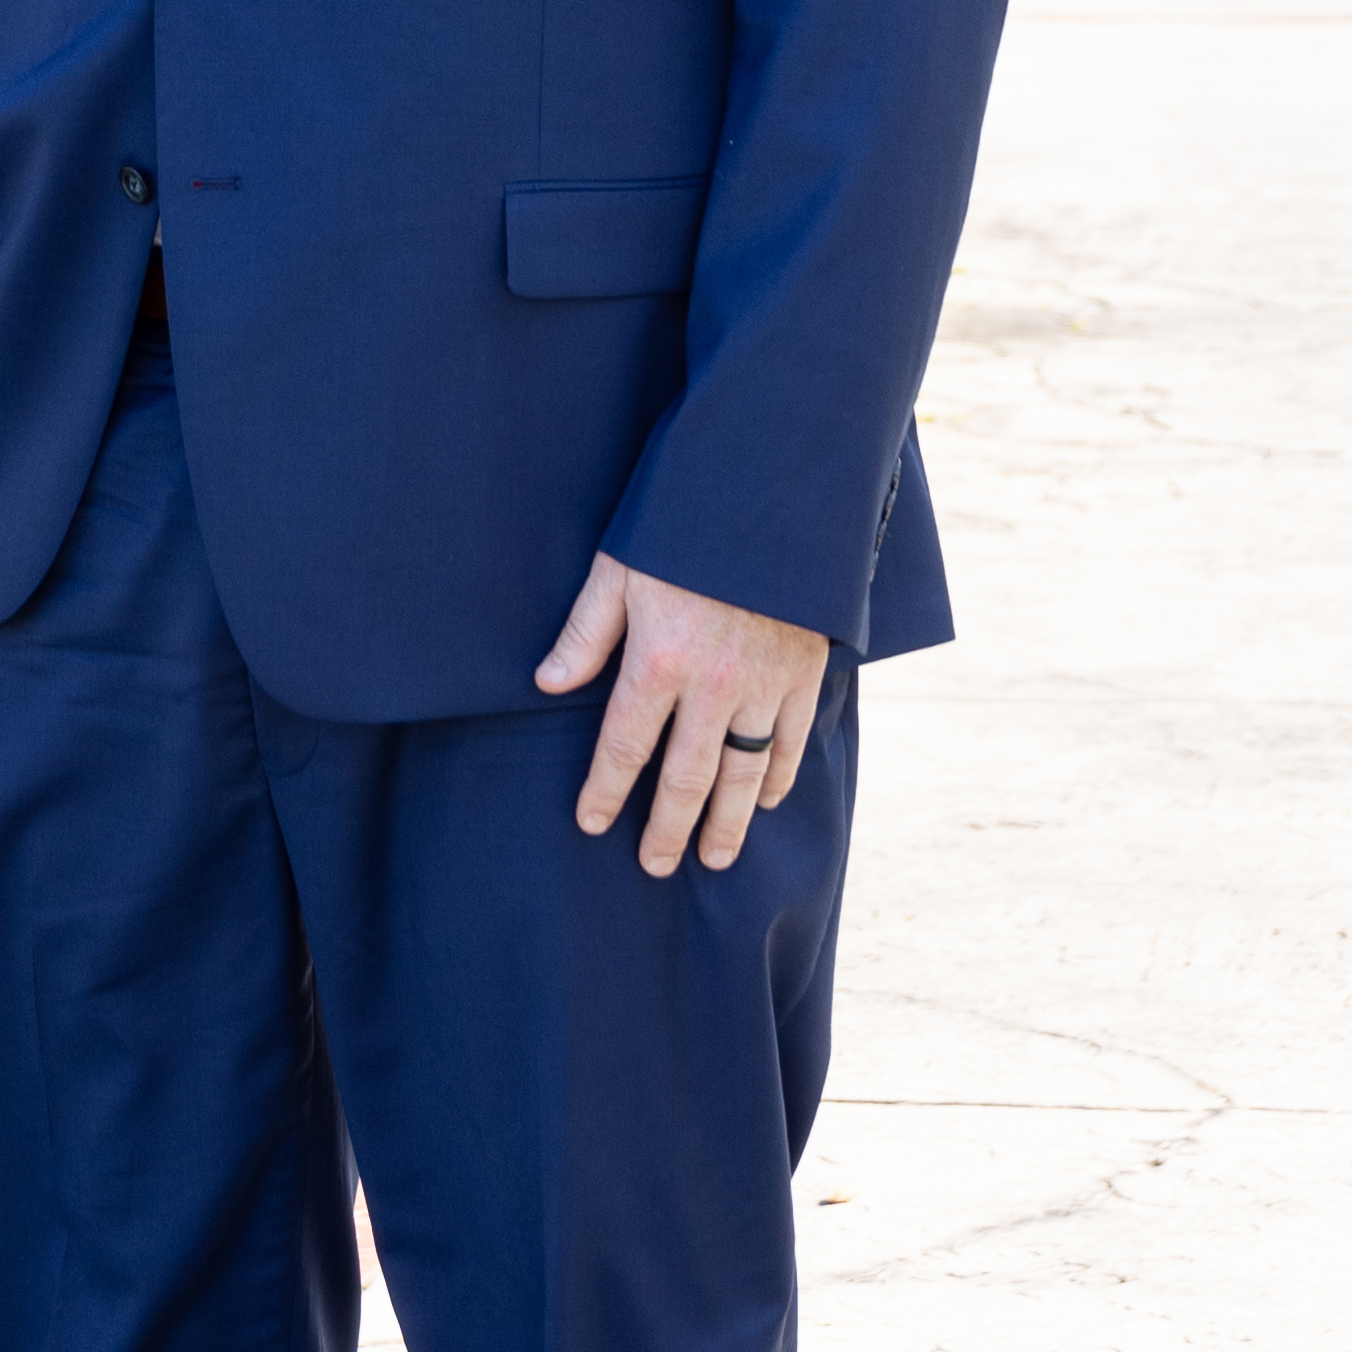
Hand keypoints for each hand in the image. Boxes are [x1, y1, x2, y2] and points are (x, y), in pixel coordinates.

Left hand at [533, 552, 830, 876]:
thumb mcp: (620, 566)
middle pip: (687, 778)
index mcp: (659, 660)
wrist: (771, 487)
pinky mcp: (803, 671)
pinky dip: (777, 777)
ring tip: (712, 858)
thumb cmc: (684, 523)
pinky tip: (764, 802)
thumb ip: (586, 632)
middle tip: (654, 864)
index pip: (625, 747)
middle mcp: (713, 685)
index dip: (606, 792)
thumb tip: (548, 684)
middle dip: (669, 828)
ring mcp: (764, 682)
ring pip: (742, 773)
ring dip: (726, 823)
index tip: (593, 824)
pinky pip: (789, 741)